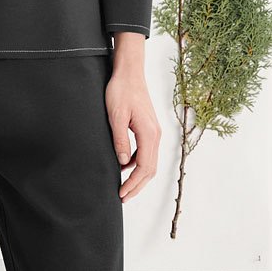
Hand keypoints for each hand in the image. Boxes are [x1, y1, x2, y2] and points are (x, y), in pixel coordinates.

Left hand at [105, 51, 159, 201]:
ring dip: (138, 176)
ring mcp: (154, 132)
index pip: (144, 168)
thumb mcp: (115, 116)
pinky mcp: (149, 128)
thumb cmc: (121, 91)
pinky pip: (146, 152)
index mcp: (149, 134)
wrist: (129, 72)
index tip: (122, 194)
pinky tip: (124, 166)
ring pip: (149, 162)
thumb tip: (122, 163)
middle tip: (122, 197)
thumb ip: (120, 140)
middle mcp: (156, 135)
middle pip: (150, 169)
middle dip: (137, 186)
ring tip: (123, 186)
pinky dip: (137, 163)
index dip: (133, 184)